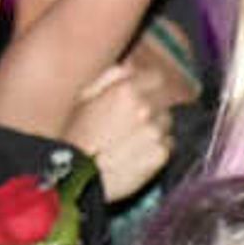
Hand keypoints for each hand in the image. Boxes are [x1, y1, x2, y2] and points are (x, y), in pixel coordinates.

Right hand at [66, 46, 183, 203]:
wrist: (77, 177)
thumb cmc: (75, 135)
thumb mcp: (83, 97)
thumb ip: (110, 77)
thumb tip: (131, 67)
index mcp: (126, 90)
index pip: (157, 78)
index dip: (150, 86)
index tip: (144, 95)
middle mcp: (146, 108)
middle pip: (165, 101)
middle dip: (154, 107)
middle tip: (134, 122)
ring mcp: (156, 133)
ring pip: (167, 124)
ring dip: (156, 128)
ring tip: (133, 140)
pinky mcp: (161, 155)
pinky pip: (168, 146)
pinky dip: (158, 148)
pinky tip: (138, 154)